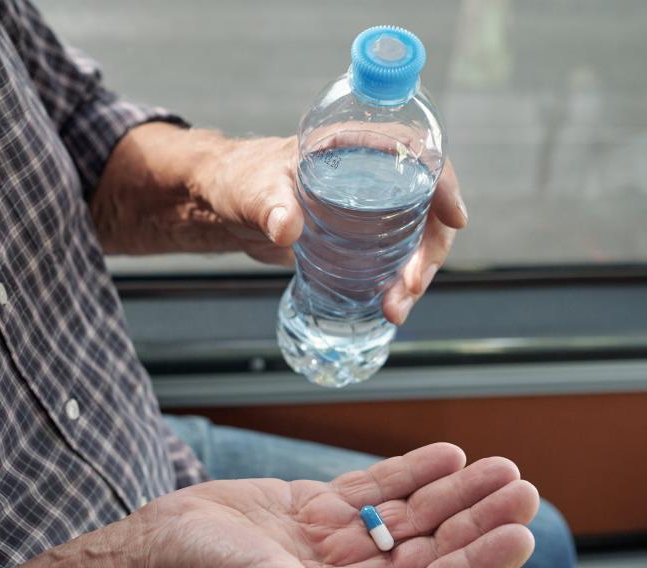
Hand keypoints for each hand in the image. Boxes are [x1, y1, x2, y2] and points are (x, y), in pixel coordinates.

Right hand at [130, 443, 536, 567]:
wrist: (153, 556)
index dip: (479, 565)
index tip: (521, 533)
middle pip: (430, 549)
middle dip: (475, 519)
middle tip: (519, 486)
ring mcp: (333, 545)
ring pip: (408, 516)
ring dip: (451, 493)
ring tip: (493, 467)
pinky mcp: (312, 512)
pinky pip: (372, 490)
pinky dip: (408, 473)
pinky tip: (440, 456)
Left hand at [191, 134, 468, 324]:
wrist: (224, 205)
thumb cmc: (239, 181)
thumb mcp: (252, 191)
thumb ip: (268, 205)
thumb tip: (286, 227)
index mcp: (354, 146)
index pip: (418, 155)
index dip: (444, 184)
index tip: (455, 218)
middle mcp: (371, 174)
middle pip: (425, 207)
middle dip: (429, 251)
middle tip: (409, 288)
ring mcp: (367, 207)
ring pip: (413, 238)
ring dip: (415, 275)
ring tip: (396, 308)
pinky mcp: (357, 236)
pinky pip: (392, 256)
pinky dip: (396, 282)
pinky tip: (388, 306)